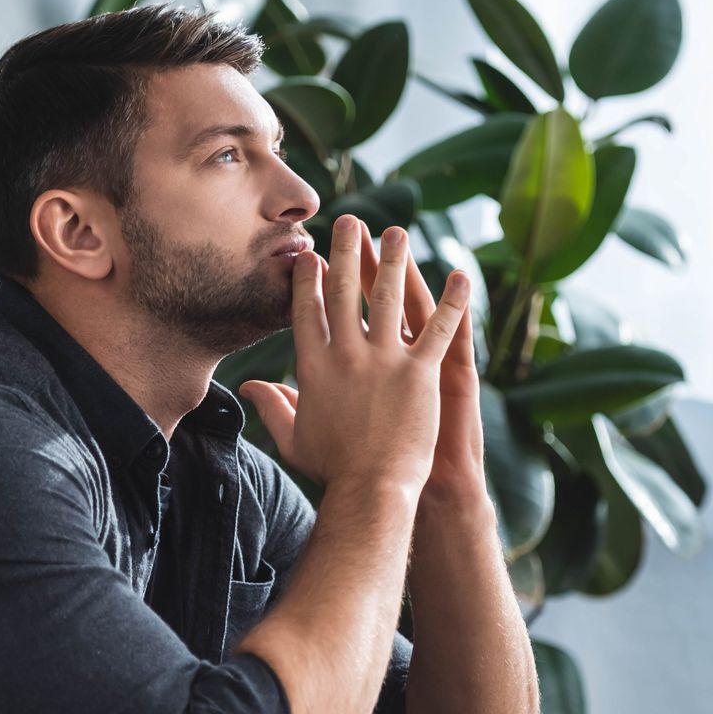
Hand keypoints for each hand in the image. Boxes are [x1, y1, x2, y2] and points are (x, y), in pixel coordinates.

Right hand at [239, 215, 472, 495]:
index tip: (312, 254)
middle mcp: (346, 355)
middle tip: (351, 221)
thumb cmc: (332, 471)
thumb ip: (273, 406)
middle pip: (344, 291)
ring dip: (394, 260)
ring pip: (390, 298)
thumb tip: (250, 388)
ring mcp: (384, 361)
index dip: (310, 278)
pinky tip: (462, 276)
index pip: (308, 310)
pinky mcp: (419, 373)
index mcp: (314, 367)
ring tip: (397, 232)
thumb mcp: (293, 438)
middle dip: (346, 251)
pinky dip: (453, 301)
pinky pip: (439, 328)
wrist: (370, 492)